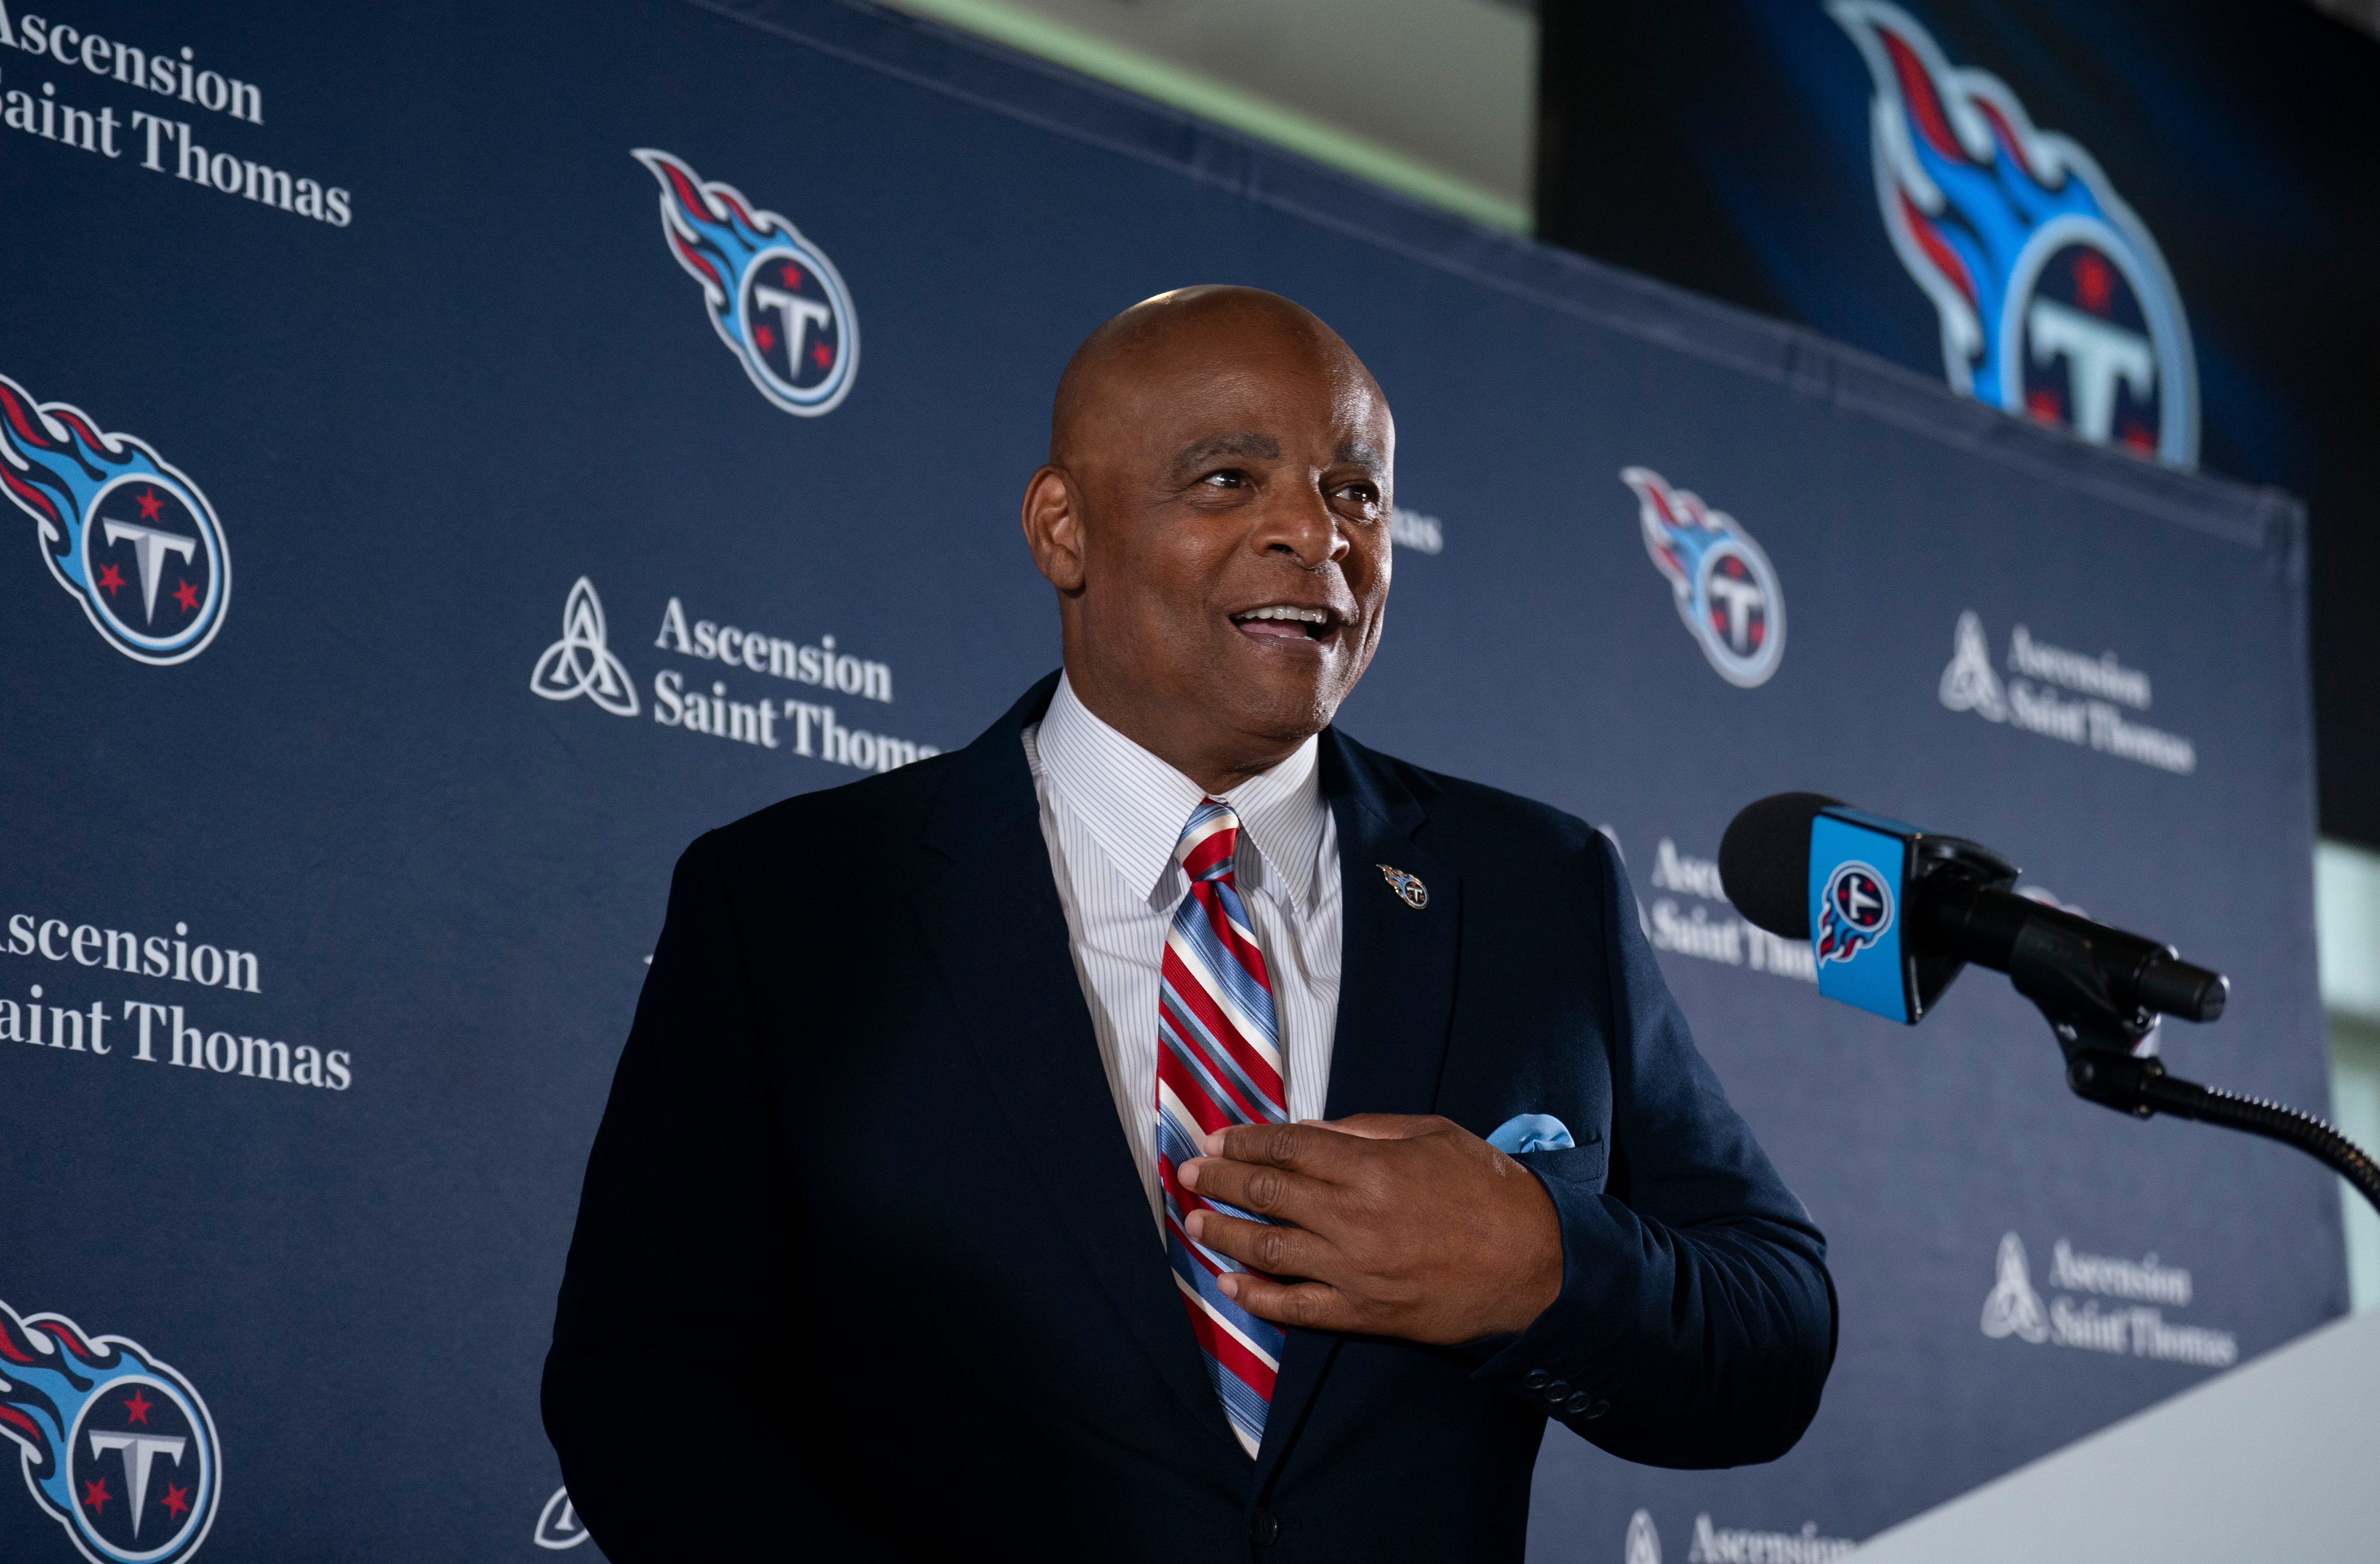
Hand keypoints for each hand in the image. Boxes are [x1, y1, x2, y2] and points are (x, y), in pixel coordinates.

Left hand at [1178, 1114, 1562, 1344]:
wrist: (1536, 1265)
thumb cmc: (1489, 1190)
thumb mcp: (1433, 1134)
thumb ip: (1368, 1129)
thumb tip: (1312, 1130)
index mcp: (1370, 1166)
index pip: (1287, 1147)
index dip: (1244, 1142)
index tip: (1217, 1139)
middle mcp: (1352, 1216)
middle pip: (1267, 1194)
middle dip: (1220, 1180)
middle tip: (1188, 1173)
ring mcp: (1354, 1269)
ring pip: (1269, 1249)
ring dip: (1225, 1234)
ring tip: (1194, 1222)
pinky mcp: (1364, 1312)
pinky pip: (1296, 1307)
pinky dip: (1257, 1297)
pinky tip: (1229, 1284)